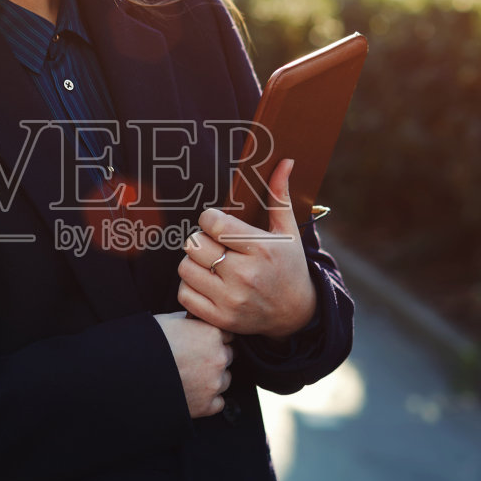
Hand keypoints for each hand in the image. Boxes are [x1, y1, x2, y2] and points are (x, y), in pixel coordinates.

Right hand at [153, 311, 234, 417]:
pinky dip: (207, 400)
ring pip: (225, 380)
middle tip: (193, 360)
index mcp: (212, 334)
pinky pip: (218, 403)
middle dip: (214, 358)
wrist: (132, 372)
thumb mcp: (169, 320)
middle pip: (228, 356)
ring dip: (213, 379)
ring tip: (189, 377)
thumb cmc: (148, 343)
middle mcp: (219, 358)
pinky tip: (191, 393)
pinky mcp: (206, 405)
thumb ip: (190, 320)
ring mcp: (214, 383)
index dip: (214, 339)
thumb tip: (195, 320)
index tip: (201, 343)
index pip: (228, 335)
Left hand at [177, 158, 316, 339]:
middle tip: (214, 244)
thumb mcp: (289, 232)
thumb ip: (280, 196)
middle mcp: (245, 274)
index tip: (218, 224)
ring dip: (193, 263)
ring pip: (185, 268)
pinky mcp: (221, 318)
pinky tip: (206, 283)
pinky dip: (190, 287)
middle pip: (194, 243)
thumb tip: (286, 161)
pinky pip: (184, 294)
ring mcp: (232, 299)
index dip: (210, 219)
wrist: (296, 314)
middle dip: (201, 240)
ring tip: (210, 263)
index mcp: (260, 248)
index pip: (212, 222)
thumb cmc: (289, 266)